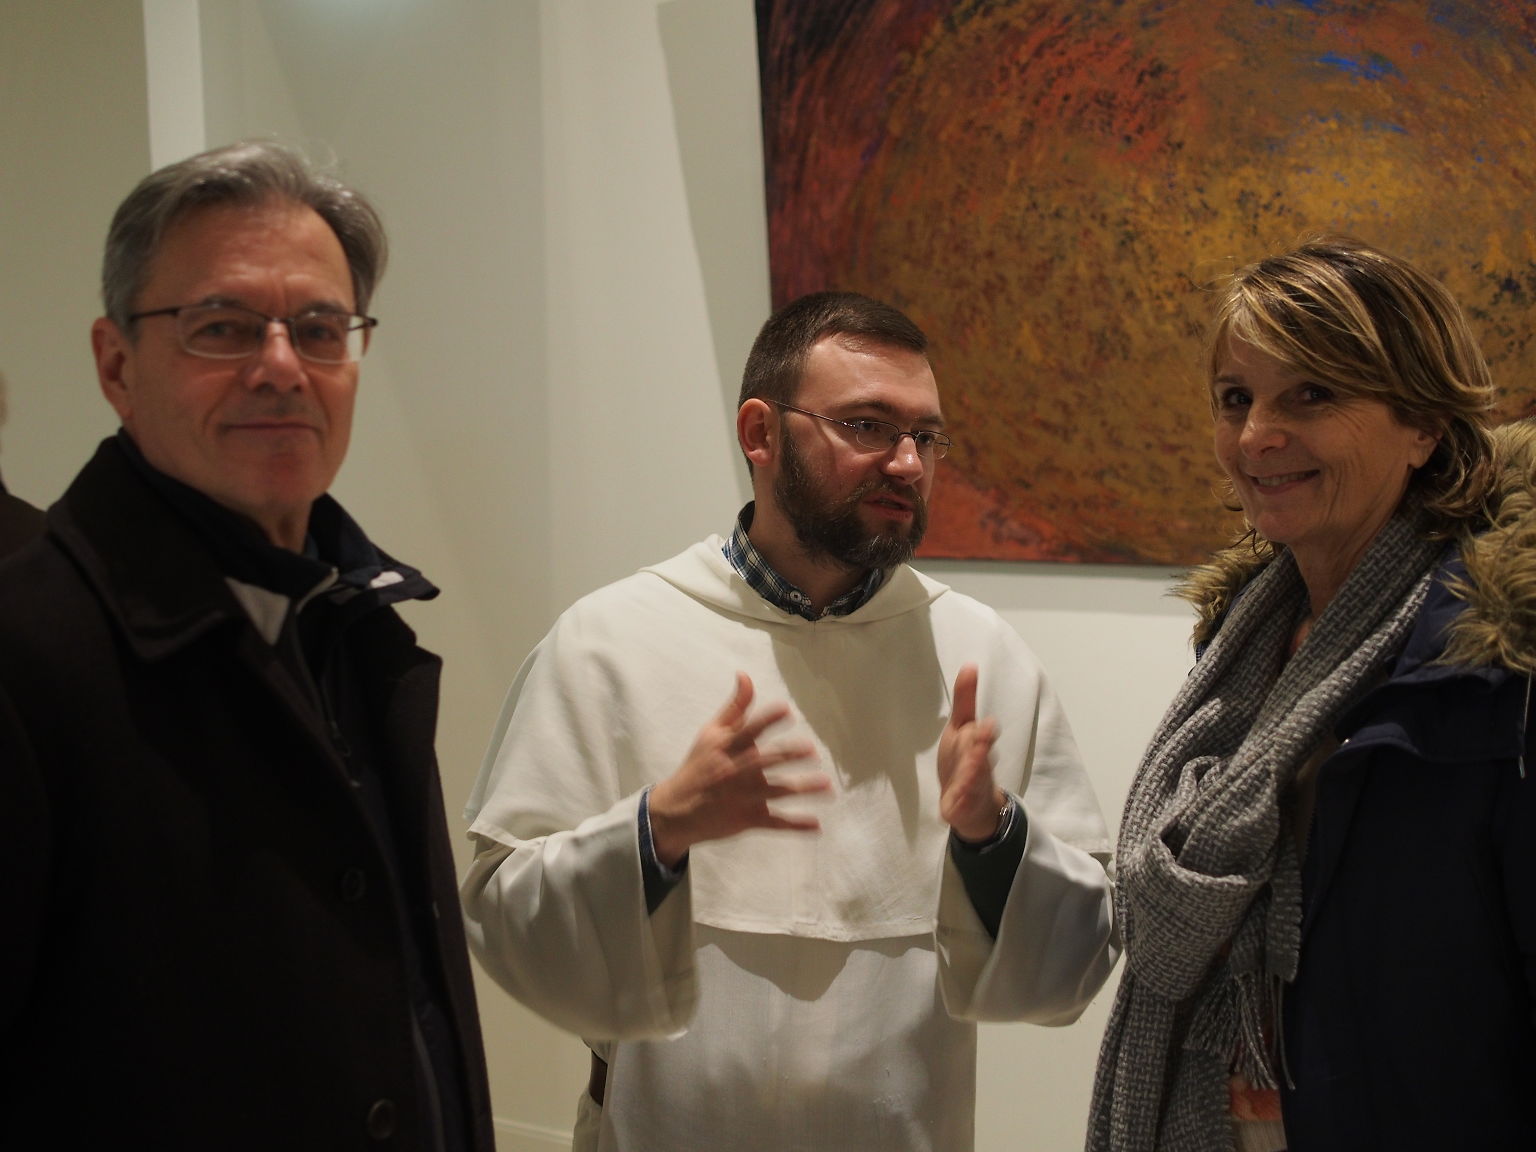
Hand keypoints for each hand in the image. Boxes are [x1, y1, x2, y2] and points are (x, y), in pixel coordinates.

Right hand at [648, 673, 829, 867]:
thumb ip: (735, 707)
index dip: (767, 720)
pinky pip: (775, 823)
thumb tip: (745, 675)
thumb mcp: (711, 733)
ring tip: (827, 786)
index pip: (749, 731)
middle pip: (765, 762)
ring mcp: (743, 797)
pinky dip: (796, 825)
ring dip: (802, 789)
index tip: (787, 710)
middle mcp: (736, 771)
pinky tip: (817, 826)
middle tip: (812, 751)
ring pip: (776, 791)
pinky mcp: (747, 819)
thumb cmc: (699, 765)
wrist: (675, 811)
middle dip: (788, 756)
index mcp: (727, 748)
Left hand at [938, 664, 1004, 842]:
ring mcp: (973, 785)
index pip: (980, 735)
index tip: (987, 725)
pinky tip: (954, 800)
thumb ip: (965, 699)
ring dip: (974, 773)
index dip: (984, 733)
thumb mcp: (962, 726)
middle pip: (979, 756)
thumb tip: (970, 665)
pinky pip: (961, 803)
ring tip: (972, 767)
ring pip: (974, 779)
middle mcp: (980, 763)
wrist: (971, 803)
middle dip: (980, 748)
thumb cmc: (965, 758)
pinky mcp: (962, 804)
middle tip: (982, 739)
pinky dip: (960, 801)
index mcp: (977, 744)